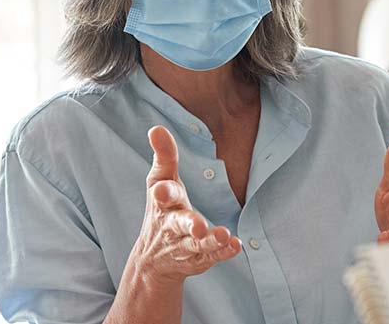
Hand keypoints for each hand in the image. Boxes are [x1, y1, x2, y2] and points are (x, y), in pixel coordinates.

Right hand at [130, 126, 241, 285]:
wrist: (153, 259)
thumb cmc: (162, 208)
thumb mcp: (160, 180)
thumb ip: (164, 156)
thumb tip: (157, 128)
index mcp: (162, 202)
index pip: (162, 193)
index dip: (163, 191)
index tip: (161, 190)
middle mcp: (172, 224)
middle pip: (179, 223)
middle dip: (189, 224)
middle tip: (198, 226)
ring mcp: (185, 244)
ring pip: (197, 244)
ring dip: (210, 240)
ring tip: (223, 234)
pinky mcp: (199, 258)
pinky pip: (212, 256)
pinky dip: (222, 251)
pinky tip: (234, 245)